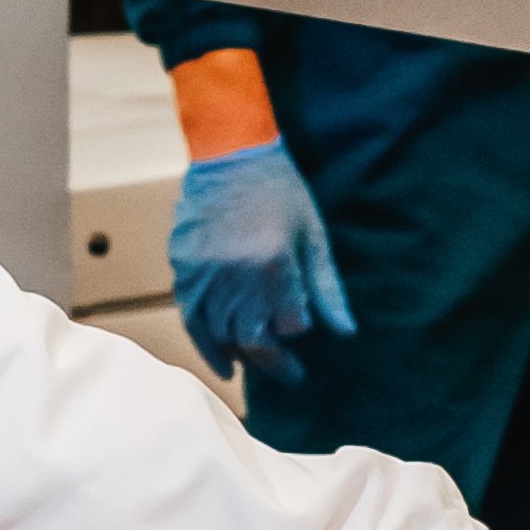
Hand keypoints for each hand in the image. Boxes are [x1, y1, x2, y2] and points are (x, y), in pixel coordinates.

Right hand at [169, 141, 351, 384]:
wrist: (230, 154)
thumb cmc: (280, 191)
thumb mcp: (314, 236)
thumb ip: (327, 287)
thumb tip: (345, 331)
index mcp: (274, 264)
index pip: (290, 323)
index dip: (299, 329)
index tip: (305, 330)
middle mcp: (236, 275)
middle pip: (254, 338)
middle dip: (274, 362)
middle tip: (292, 375)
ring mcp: (205, 273)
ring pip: (222, 334)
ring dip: (242, 356)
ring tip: (258, 365)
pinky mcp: (184, 269)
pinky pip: (193, 319)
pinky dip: (206, 346)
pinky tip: (223, 366)